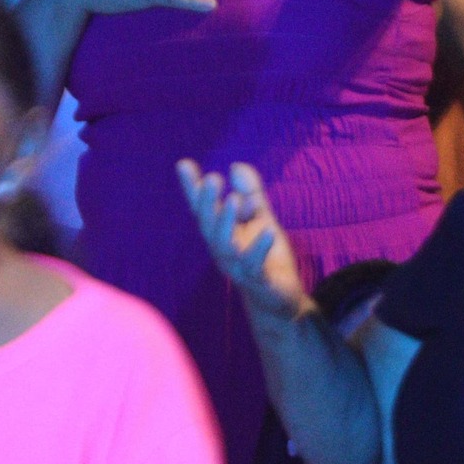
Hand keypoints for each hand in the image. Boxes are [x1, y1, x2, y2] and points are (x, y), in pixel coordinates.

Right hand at [179, 159, 309, 319]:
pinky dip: (260, 249)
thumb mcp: (261, 219)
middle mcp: (222, 250)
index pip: (202, 208)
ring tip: (234, 199)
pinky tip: (269, 232)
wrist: (280, 299)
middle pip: (208, 225)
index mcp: (220, 232)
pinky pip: (255, 266)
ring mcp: (237, 268)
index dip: (192, 188)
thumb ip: (250, 193)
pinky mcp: (258, 283)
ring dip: (227, 222)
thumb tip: (236, 165)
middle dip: (208, 201)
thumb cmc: (266, 257)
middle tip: (212, 177)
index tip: (184, 164)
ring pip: (225, 245)